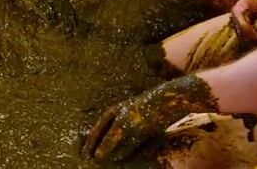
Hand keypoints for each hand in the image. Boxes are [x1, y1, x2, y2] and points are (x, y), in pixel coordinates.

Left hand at [83, 76, 217, 160]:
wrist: (172, 97)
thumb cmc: (157, 104)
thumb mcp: (138, 110)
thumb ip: (128, 120)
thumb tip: (121, 137)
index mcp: (119, 107)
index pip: (100, 123)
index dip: (92, 135)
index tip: (85, 146)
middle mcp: (121, 112)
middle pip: (102, 130)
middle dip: (93, 143)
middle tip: (85, 155)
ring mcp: (130, 119)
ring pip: (113, 138)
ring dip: (105, 150)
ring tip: (98, 159)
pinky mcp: (141, 127)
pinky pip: (128, 143)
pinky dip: (122, 151)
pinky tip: (116, 157)